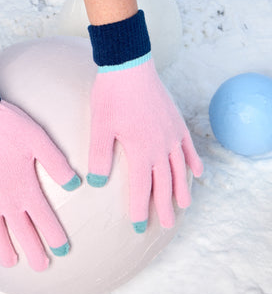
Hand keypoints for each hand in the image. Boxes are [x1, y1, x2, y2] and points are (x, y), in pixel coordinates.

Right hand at [0, 101, 79, 271]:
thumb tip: (75, 185)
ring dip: (4, 251)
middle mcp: (7, 202)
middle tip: (41, 267)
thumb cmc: (9, 128)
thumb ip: (58, 165)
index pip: (45, 220)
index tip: (62, 250)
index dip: (55, 237)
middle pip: (23, 233)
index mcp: (27, 189)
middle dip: (34, 252)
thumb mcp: (40, 141)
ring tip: (10, 263)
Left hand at [87, 57, 202, 231]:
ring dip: (181, 189)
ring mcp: (172, 135)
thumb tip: (96, 184)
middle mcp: (160, 147)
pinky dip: (192, 161)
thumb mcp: (100, 128)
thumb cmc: (111, 96)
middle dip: (164, 207)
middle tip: (166, 226)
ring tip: (184, 206)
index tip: (137, 228)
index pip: (142, 188)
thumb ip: (99, 157)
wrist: (130, 65)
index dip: (139, 210)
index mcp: (141, 152)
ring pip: (179, 169)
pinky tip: (197, 173)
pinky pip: (188, 147)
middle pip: (165, 184)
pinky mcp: (176, 122)